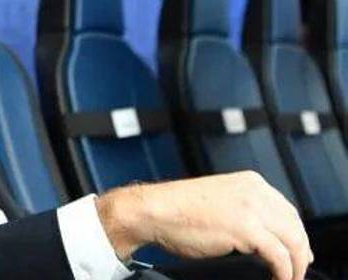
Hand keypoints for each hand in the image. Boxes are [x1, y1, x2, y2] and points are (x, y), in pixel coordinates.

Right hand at [96, 171, 311, 279]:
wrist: (153, 211)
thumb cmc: (176, 210)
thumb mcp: (218, 201)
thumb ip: (243, 210)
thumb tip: (263, 235)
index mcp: (250, 182)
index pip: (287, 209)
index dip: (295, 232)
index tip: (296, 250)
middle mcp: (255, 191)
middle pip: (295, 224)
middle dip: (300, 250)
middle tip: (299, 268)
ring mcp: (252, 209)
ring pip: (293, 241)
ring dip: (296, 264)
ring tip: (290, 277)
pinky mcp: (247, 229)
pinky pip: (279, 255)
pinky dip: (286, 271)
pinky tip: (281, 278)